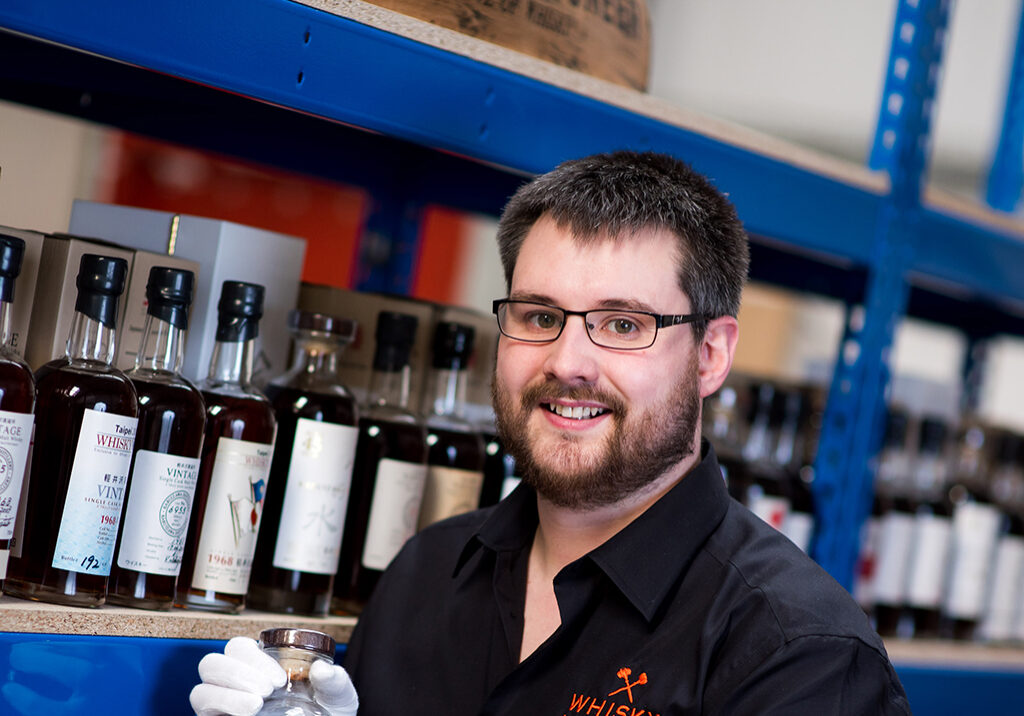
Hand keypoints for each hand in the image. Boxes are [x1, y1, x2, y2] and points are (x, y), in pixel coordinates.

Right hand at [189, 636, 358, 715]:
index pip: (238, 647)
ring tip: (255, 706)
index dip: (253, 657)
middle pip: (212, 663)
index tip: (278, 678)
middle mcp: (237, 684)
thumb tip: (323, 670)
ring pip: (200, 691)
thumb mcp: (338, 696)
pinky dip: (221, 710)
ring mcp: (225, 707)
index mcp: (261, 666)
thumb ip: (336, 682)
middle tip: (265, 691)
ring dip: (225, 695)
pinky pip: (202, 715)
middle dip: (236, 673)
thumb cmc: (327, 714)